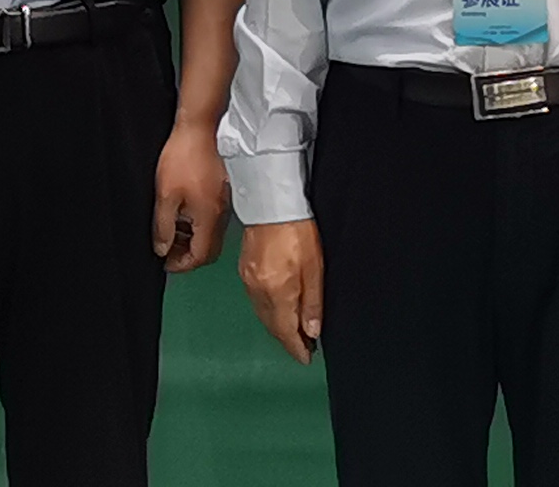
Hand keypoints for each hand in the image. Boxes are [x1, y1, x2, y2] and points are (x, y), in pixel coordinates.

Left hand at [152, 118, 232, 273]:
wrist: (197, 129)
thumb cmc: (182, 158)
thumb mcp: (165, 196)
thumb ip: (164, 227)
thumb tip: (162, 249)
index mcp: (209, 217)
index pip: (201, 255)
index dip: (182, 264)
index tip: (165, 262)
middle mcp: (220, 213)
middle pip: (209, 249)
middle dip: (188, 255)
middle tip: (167, 250)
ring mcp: (222, 202)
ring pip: (210, 235)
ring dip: (191, 239)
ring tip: (170, 232)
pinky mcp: (220, 192)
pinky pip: (211, 219)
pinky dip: (196, 225)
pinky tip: (181, 214)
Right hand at [239, 218, 323, 363]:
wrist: (271, 201)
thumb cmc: (298, 229)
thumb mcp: (314, 266)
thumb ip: (312, 301)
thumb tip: (312, 331)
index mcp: (277, 293)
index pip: (285, 331)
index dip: (296, 348)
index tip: (306, 358)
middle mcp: (258, 291)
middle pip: (272, 325)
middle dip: (287, 339)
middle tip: (303, 347)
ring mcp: (248, 280)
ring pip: (263, 314)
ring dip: (277, 325)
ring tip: (294, 330)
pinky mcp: (244, 269)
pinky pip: (256, 300)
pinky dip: (268, 310)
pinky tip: (278, 307)